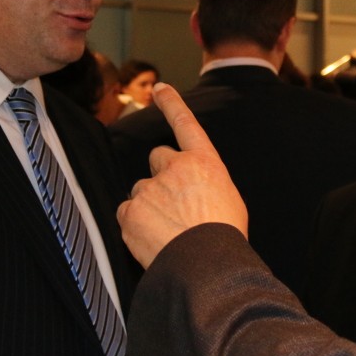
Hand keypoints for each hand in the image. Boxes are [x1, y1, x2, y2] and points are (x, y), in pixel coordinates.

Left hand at [117, 83, 248, 267]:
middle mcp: (176, 167)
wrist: (207, 266)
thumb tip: (193, 189)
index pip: (185, 123)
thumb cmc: (224, 237)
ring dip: (150, 204)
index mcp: (205, 163)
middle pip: (158, 159)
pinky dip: (136, 224)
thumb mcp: (228, 199)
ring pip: (142, 189)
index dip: (171, 103)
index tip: (159, 88)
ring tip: (168, 229)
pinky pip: (127, 212)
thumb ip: (206, 183)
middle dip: (162, 176)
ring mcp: (150, 187)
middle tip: (175, 204)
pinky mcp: (130, 210)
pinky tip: (153, 239)